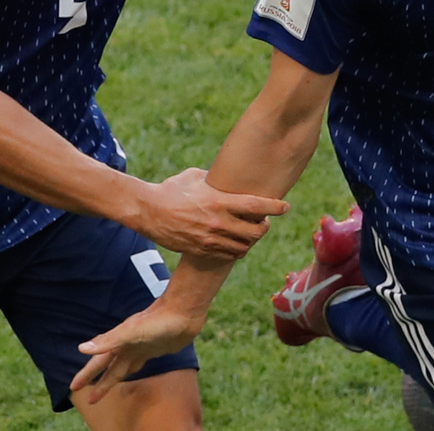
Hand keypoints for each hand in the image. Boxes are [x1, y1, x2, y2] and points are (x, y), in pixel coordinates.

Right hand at [72, 298, 202, 403]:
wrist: (184, 312)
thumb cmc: (158, 321)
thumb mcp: (132, 332)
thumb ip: (109, 340)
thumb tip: (81, 349)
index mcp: (119, 342)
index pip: (98, 362)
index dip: (87, 374)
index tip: (74, 387)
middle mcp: (127, 345)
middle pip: (108, 367)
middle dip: (97, 380)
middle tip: (85, 396)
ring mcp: (140, 347)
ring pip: (121, 366)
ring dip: (111, 377)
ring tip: (103, 389)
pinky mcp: (154, 349)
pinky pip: (137, 363)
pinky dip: (130, 369)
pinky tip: (131, 371)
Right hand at [133, 168, 287, 258]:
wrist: (148, 210)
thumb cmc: (172, 189)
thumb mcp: (196, 177)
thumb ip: (216, 181)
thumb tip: (229, 179)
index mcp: (220, 202)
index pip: (256, 207)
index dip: (275, 207)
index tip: (286, 207)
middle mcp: (218, 223)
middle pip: (255, 232)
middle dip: (264, 228)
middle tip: (264, 222)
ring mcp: (210, 240)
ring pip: (243, 248)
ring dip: (251, 241)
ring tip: (250, 232)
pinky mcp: (201, 251)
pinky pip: (227, 255)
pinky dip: (236, 250)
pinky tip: (235, 243)